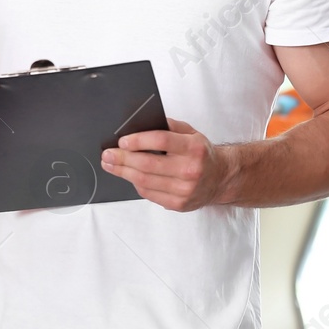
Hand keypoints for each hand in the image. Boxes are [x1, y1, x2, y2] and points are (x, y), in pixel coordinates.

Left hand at [102, 118, 233, 211]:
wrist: (221, 178)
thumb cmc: (201, 153)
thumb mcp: (190, 133)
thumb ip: (168, 127)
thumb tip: (140, 124)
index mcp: (193, 148)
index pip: (161, 141)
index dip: (138, 140)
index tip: (122, 141)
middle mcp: (190, 170)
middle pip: (148, 164)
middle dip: (123, 158)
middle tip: (107, 154)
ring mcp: (185, 190)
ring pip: (145, 181)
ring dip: (123, 172)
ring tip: (110, 165)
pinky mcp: (179, 204)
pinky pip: (149, 194)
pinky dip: (135, 184)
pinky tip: (128, 176)